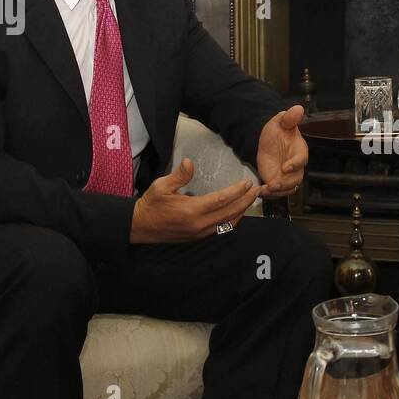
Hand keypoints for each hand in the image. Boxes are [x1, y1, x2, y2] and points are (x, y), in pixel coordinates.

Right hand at [130, 159, 262, 242]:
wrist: (140, 226)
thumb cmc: (151, 204)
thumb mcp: (161, 186)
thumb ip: (179, 175)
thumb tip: (189, 162)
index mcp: (191, 210)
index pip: (221, 200)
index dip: (236, 191)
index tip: (247, 183)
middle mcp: (199, 224)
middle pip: (230, 213)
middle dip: (246, 201)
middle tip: (257, 190)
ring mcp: (200, 232)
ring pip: (228, 223)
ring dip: (241, 211)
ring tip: (250, 200)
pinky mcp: (199, 237)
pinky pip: (221, 229)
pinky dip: (232, 220)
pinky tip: (236, 211)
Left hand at [256, 105, 308, 196]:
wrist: (267, 141)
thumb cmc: (277, 131)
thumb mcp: (280, 122)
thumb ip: (289, 118)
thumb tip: (298, 108)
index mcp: (299, 151)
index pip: (301, 160)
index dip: (295, 165)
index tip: (286, 167)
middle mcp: (296, 166)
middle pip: (296, 179)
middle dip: (285, 183)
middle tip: (273, 184)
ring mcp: (287, 176)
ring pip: (287, 188)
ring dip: (277, 191)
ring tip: (265, 189)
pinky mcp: (278, 182)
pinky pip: (277, 192)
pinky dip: (269, 194)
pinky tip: (260, 190)